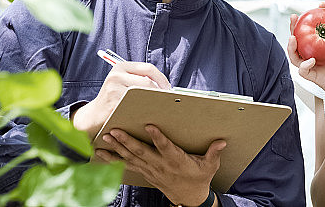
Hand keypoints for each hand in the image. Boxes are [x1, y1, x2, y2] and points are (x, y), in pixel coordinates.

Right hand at [72, 62, 170, 137]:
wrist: (92, 117)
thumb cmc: (112, 100)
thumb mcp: (121, 83)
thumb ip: (139, 79)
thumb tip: (165, 86)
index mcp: (120, 67)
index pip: (148, 68)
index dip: (162, 79)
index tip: (168, 89)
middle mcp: (116, 75)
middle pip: (148, 82)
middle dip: (160, 92)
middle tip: (167, 102)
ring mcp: (114, 89)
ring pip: (144, 94)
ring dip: (155, 102)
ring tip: (161, 108)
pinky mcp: (114, 104)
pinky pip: (137, 107)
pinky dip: (146, 111)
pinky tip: (150, 116)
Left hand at [94, 125, 223, 205]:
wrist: (189, 198)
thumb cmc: (199, 178)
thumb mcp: (209, 166)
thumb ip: (213, 153)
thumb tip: (221, 141)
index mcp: (176, 161)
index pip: (166, 147)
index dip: (158, 137)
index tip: (149, 126)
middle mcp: (161, 165)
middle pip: (142, 152)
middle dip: (127, 142)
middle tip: (115, 131)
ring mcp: (151, 170)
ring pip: (131, 158)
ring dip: (117, 148)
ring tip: (106, 137)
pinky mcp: (145, 172)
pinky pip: (127, 165)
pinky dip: (114, 159)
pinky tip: (103, 153)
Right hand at [287, 3, 324, 110]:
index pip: (318, 31)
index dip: (317, 17)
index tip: (321, 5)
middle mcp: (317, 56)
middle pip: (300, 41)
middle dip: (294, 28)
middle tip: (295, 17)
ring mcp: (315, 67)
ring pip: (295, 56)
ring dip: (291, 46)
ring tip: (293, 37)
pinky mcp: (315, 78)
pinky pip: (304, 71)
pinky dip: (304, 65)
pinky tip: (311, 60)